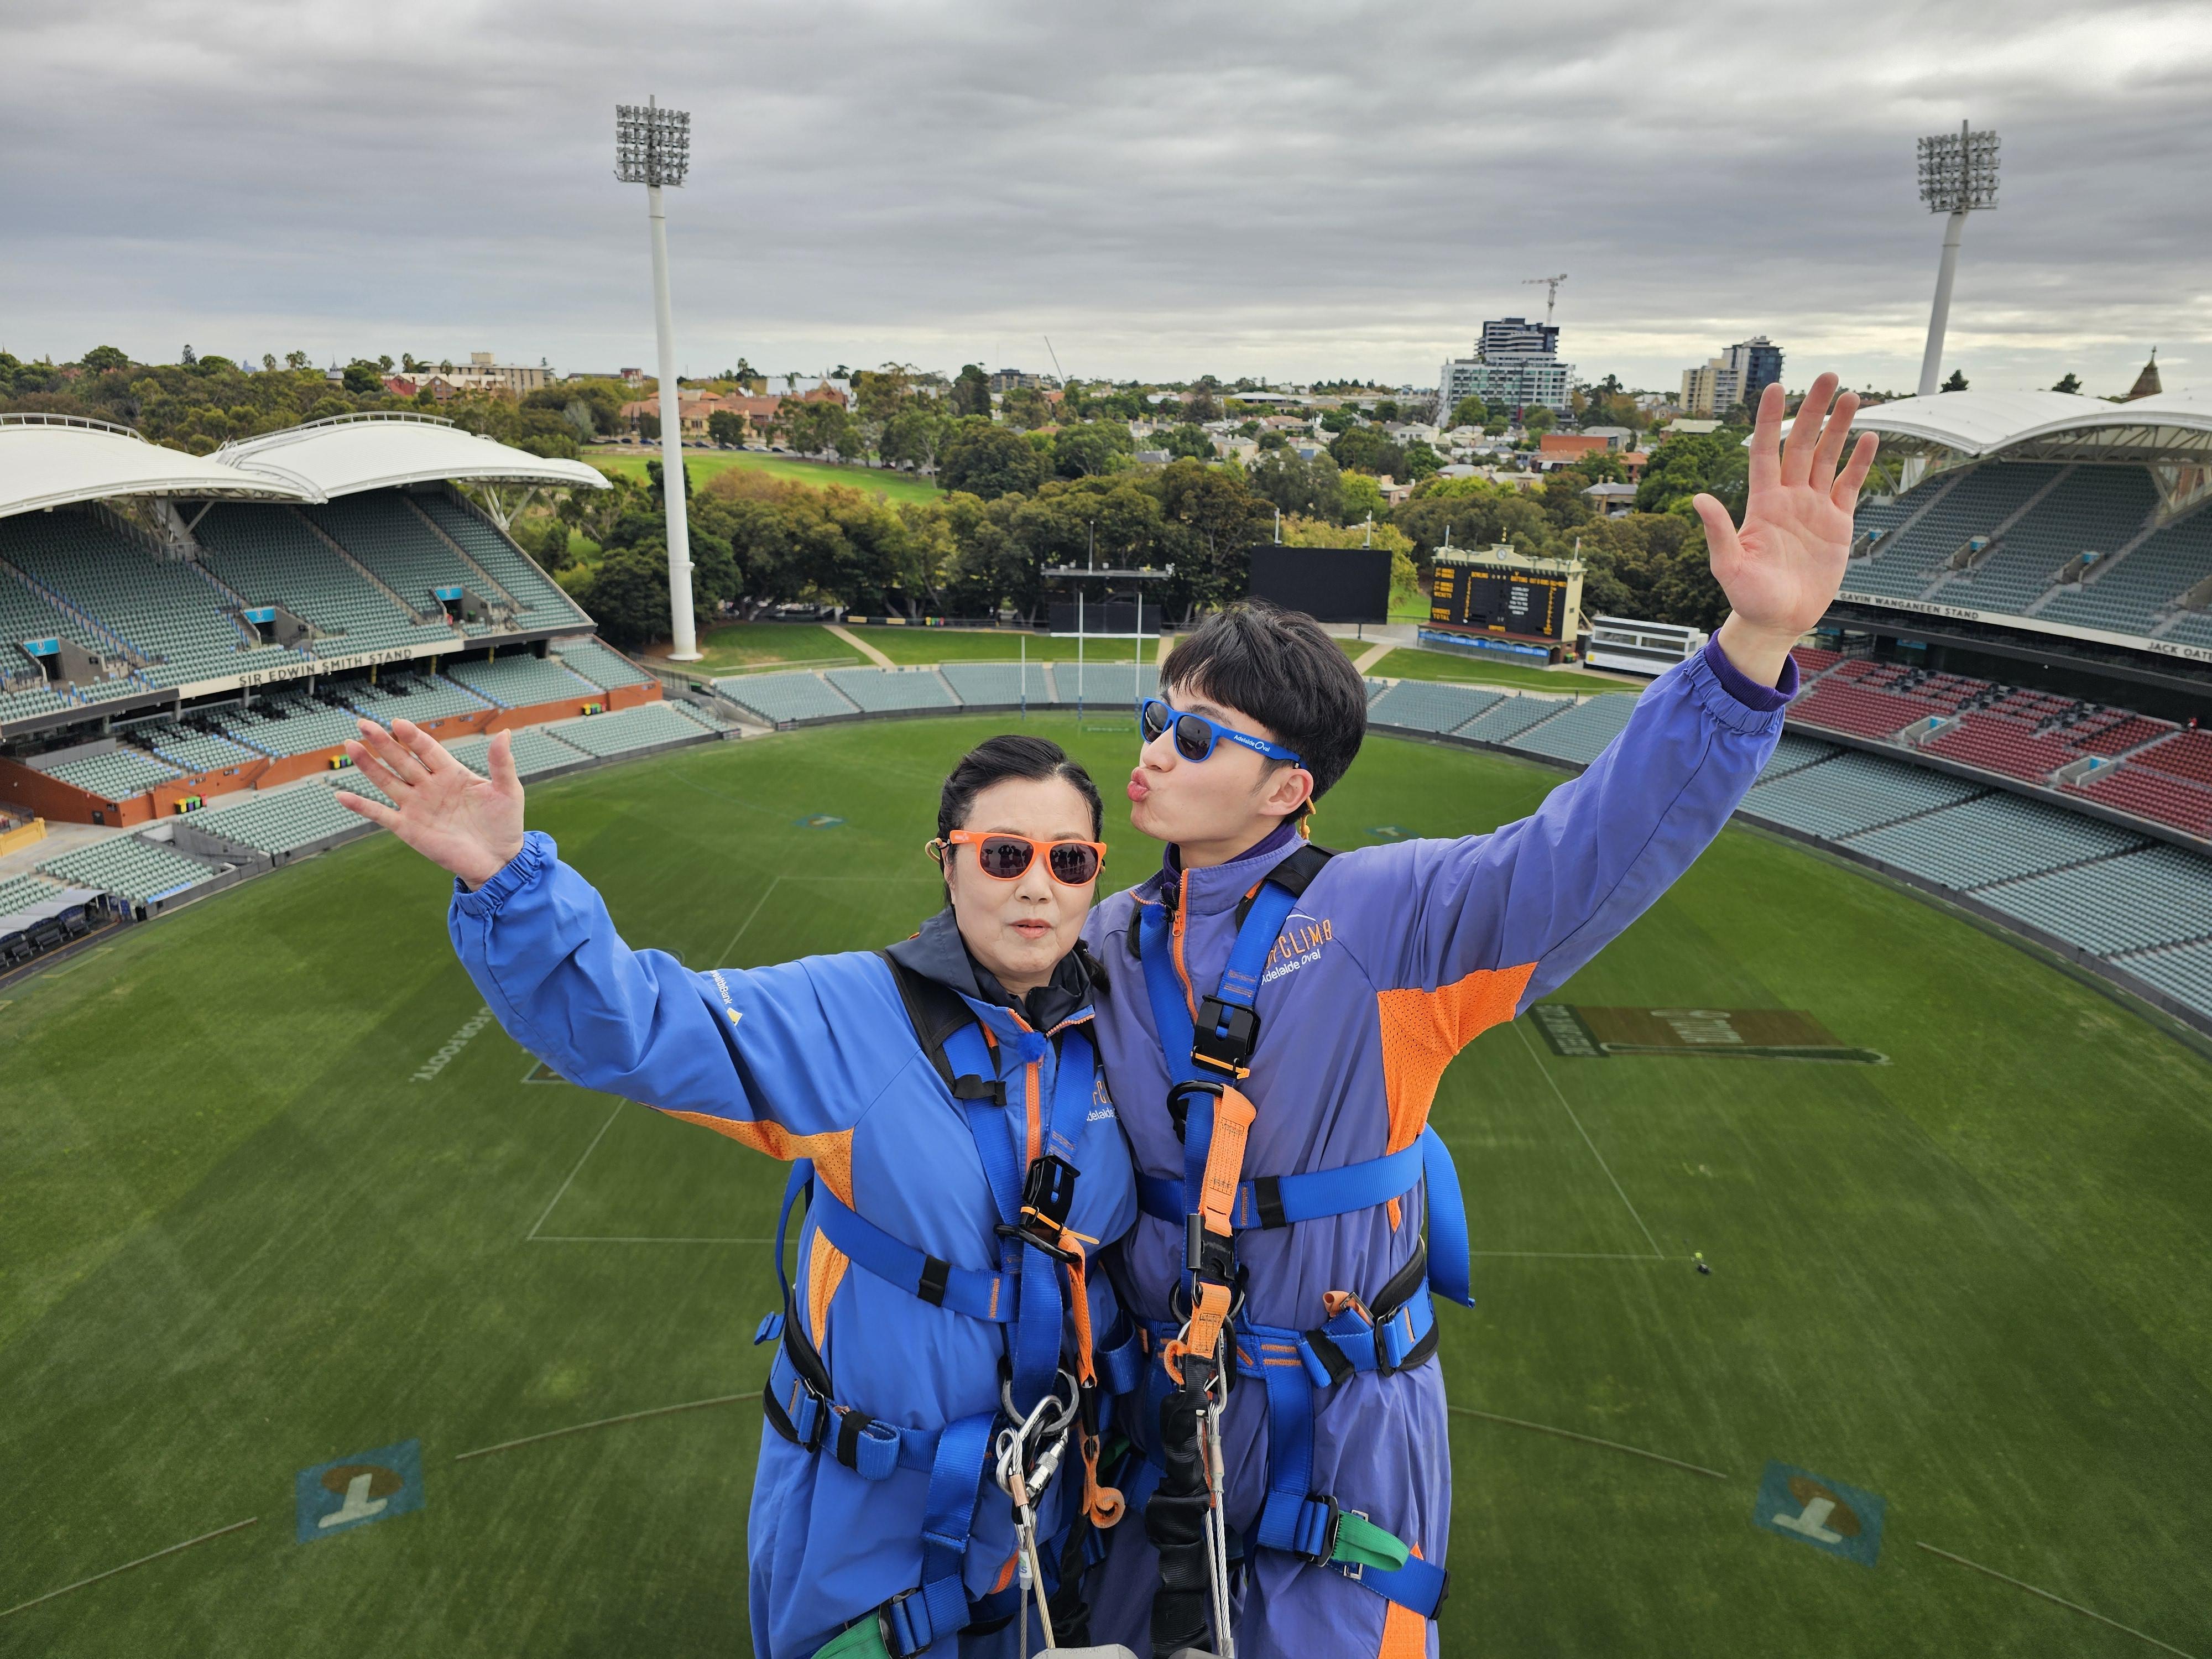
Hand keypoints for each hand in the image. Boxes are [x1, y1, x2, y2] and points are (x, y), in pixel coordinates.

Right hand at [335, 717, 524, 889]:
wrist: (499, 860)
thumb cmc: (505, 824)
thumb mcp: (508, 791)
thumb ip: (501, 763)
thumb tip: (505, 733)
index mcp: (452, 773)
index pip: (427, 749)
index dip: (412, 736)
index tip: (398, 723)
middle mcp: (430, 786)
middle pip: (402, 760)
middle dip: (383, 742)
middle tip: (363, 723)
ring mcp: (417, 807)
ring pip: (387, 781)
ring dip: (368, 765)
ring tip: (350, 745)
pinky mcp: (409, 829)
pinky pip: (380, 815)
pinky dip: (361, 806)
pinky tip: (341, 796)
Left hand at [1694, 374, 1877, 685]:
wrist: (1778, 621)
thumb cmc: (1748, 598)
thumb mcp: (1729, 566)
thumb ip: (1718, 531)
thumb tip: (1698, 498)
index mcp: (1762, 503)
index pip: (1766, 450)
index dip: (1770, 419)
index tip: (1777, 387)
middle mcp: (1788, 498)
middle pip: (1801, 443)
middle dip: (1813, 410)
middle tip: (1827, 375)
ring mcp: (1814, 507)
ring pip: (1827, 457)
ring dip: (1839, 427)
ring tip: (1851, 396)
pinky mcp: (1836, 523)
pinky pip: (1849, 485)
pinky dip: (1860, 462)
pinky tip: (1870, 437)